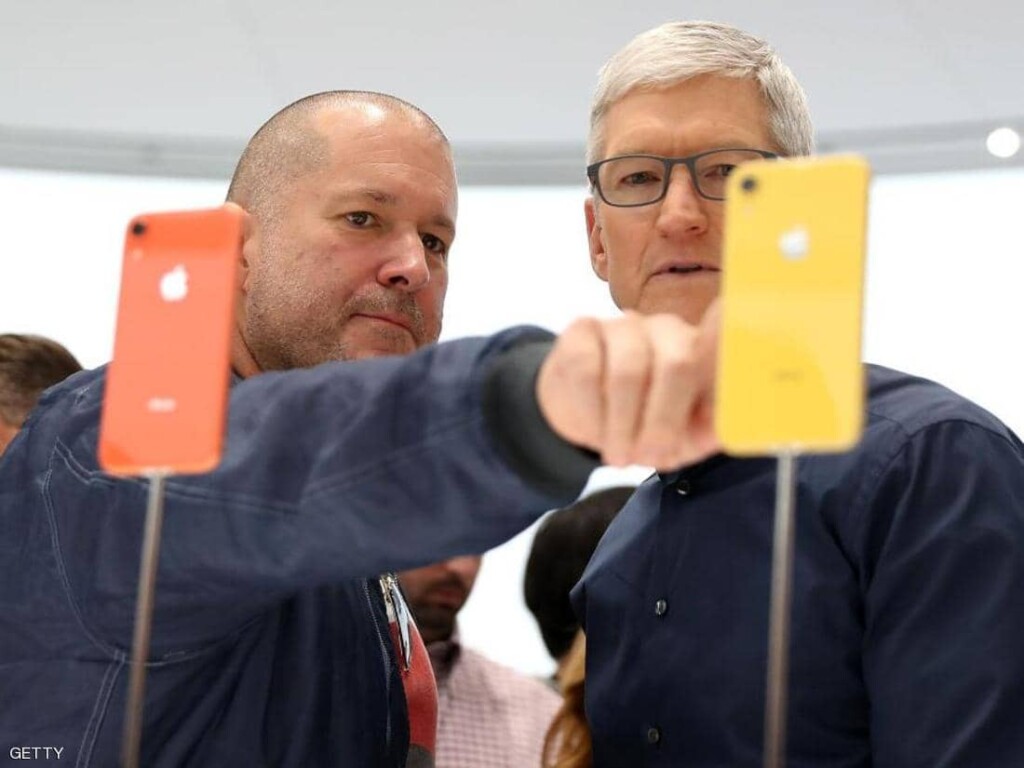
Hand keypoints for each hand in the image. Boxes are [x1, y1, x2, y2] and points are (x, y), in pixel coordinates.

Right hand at [536, 302, 720, 470]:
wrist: (589, 419)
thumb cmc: (646, 425)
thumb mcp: (683, 437)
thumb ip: (707, 430)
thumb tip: (721, 431)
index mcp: (705, 351)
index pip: (726, 336)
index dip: (728, 342)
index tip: (732, 353)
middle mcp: (669, 329)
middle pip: (676, 364)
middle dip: (663, 421)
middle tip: (649, 457)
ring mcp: (625, 325)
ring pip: (628, 371)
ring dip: (622, 425)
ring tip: (619, 455)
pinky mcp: (583, 330)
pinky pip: (586, 371)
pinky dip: (591, 413)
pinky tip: (593, 431)